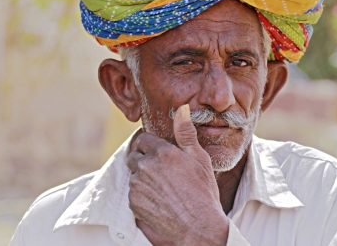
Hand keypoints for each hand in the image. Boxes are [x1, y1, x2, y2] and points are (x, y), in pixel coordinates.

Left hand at [126, 104, 229, 245]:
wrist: (198, 228)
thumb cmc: (203, 193)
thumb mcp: (199, 159)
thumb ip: (186, 133)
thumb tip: (181, 109)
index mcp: (161, 152)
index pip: (143, 139)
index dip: (151, 145)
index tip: (159, 151)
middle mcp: (145, 167)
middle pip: (135, 156)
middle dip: (144, 160)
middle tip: (162, 170)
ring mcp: (137, 186)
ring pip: (135, 176)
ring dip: (144, 178)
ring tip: (164, 188)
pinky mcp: (133, 204)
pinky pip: (134, 194)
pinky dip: (143, 195)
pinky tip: (160, 200)